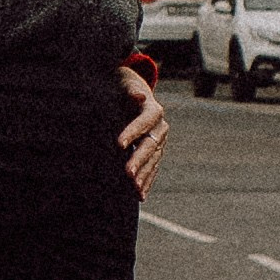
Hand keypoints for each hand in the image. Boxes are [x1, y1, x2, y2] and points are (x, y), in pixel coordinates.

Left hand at [121, 63, 167, 196]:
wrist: (134, 93)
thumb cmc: (124, 88)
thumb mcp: (124, 84)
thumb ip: (130, 91)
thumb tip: (139, 94)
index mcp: (153, 109)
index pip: (145, 121)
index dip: (133, 132)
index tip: (119, 143)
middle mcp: (160, 127)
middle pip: (151, 144)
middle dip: (139, 159)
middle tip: (127, 173)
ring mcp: (160, 141)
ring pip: (153, 160)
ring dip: (144, 175)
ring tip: (134, 189)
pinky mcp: (156, 153)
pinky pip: (153, 169)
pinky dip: (147, 182)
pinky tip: (140, 195)